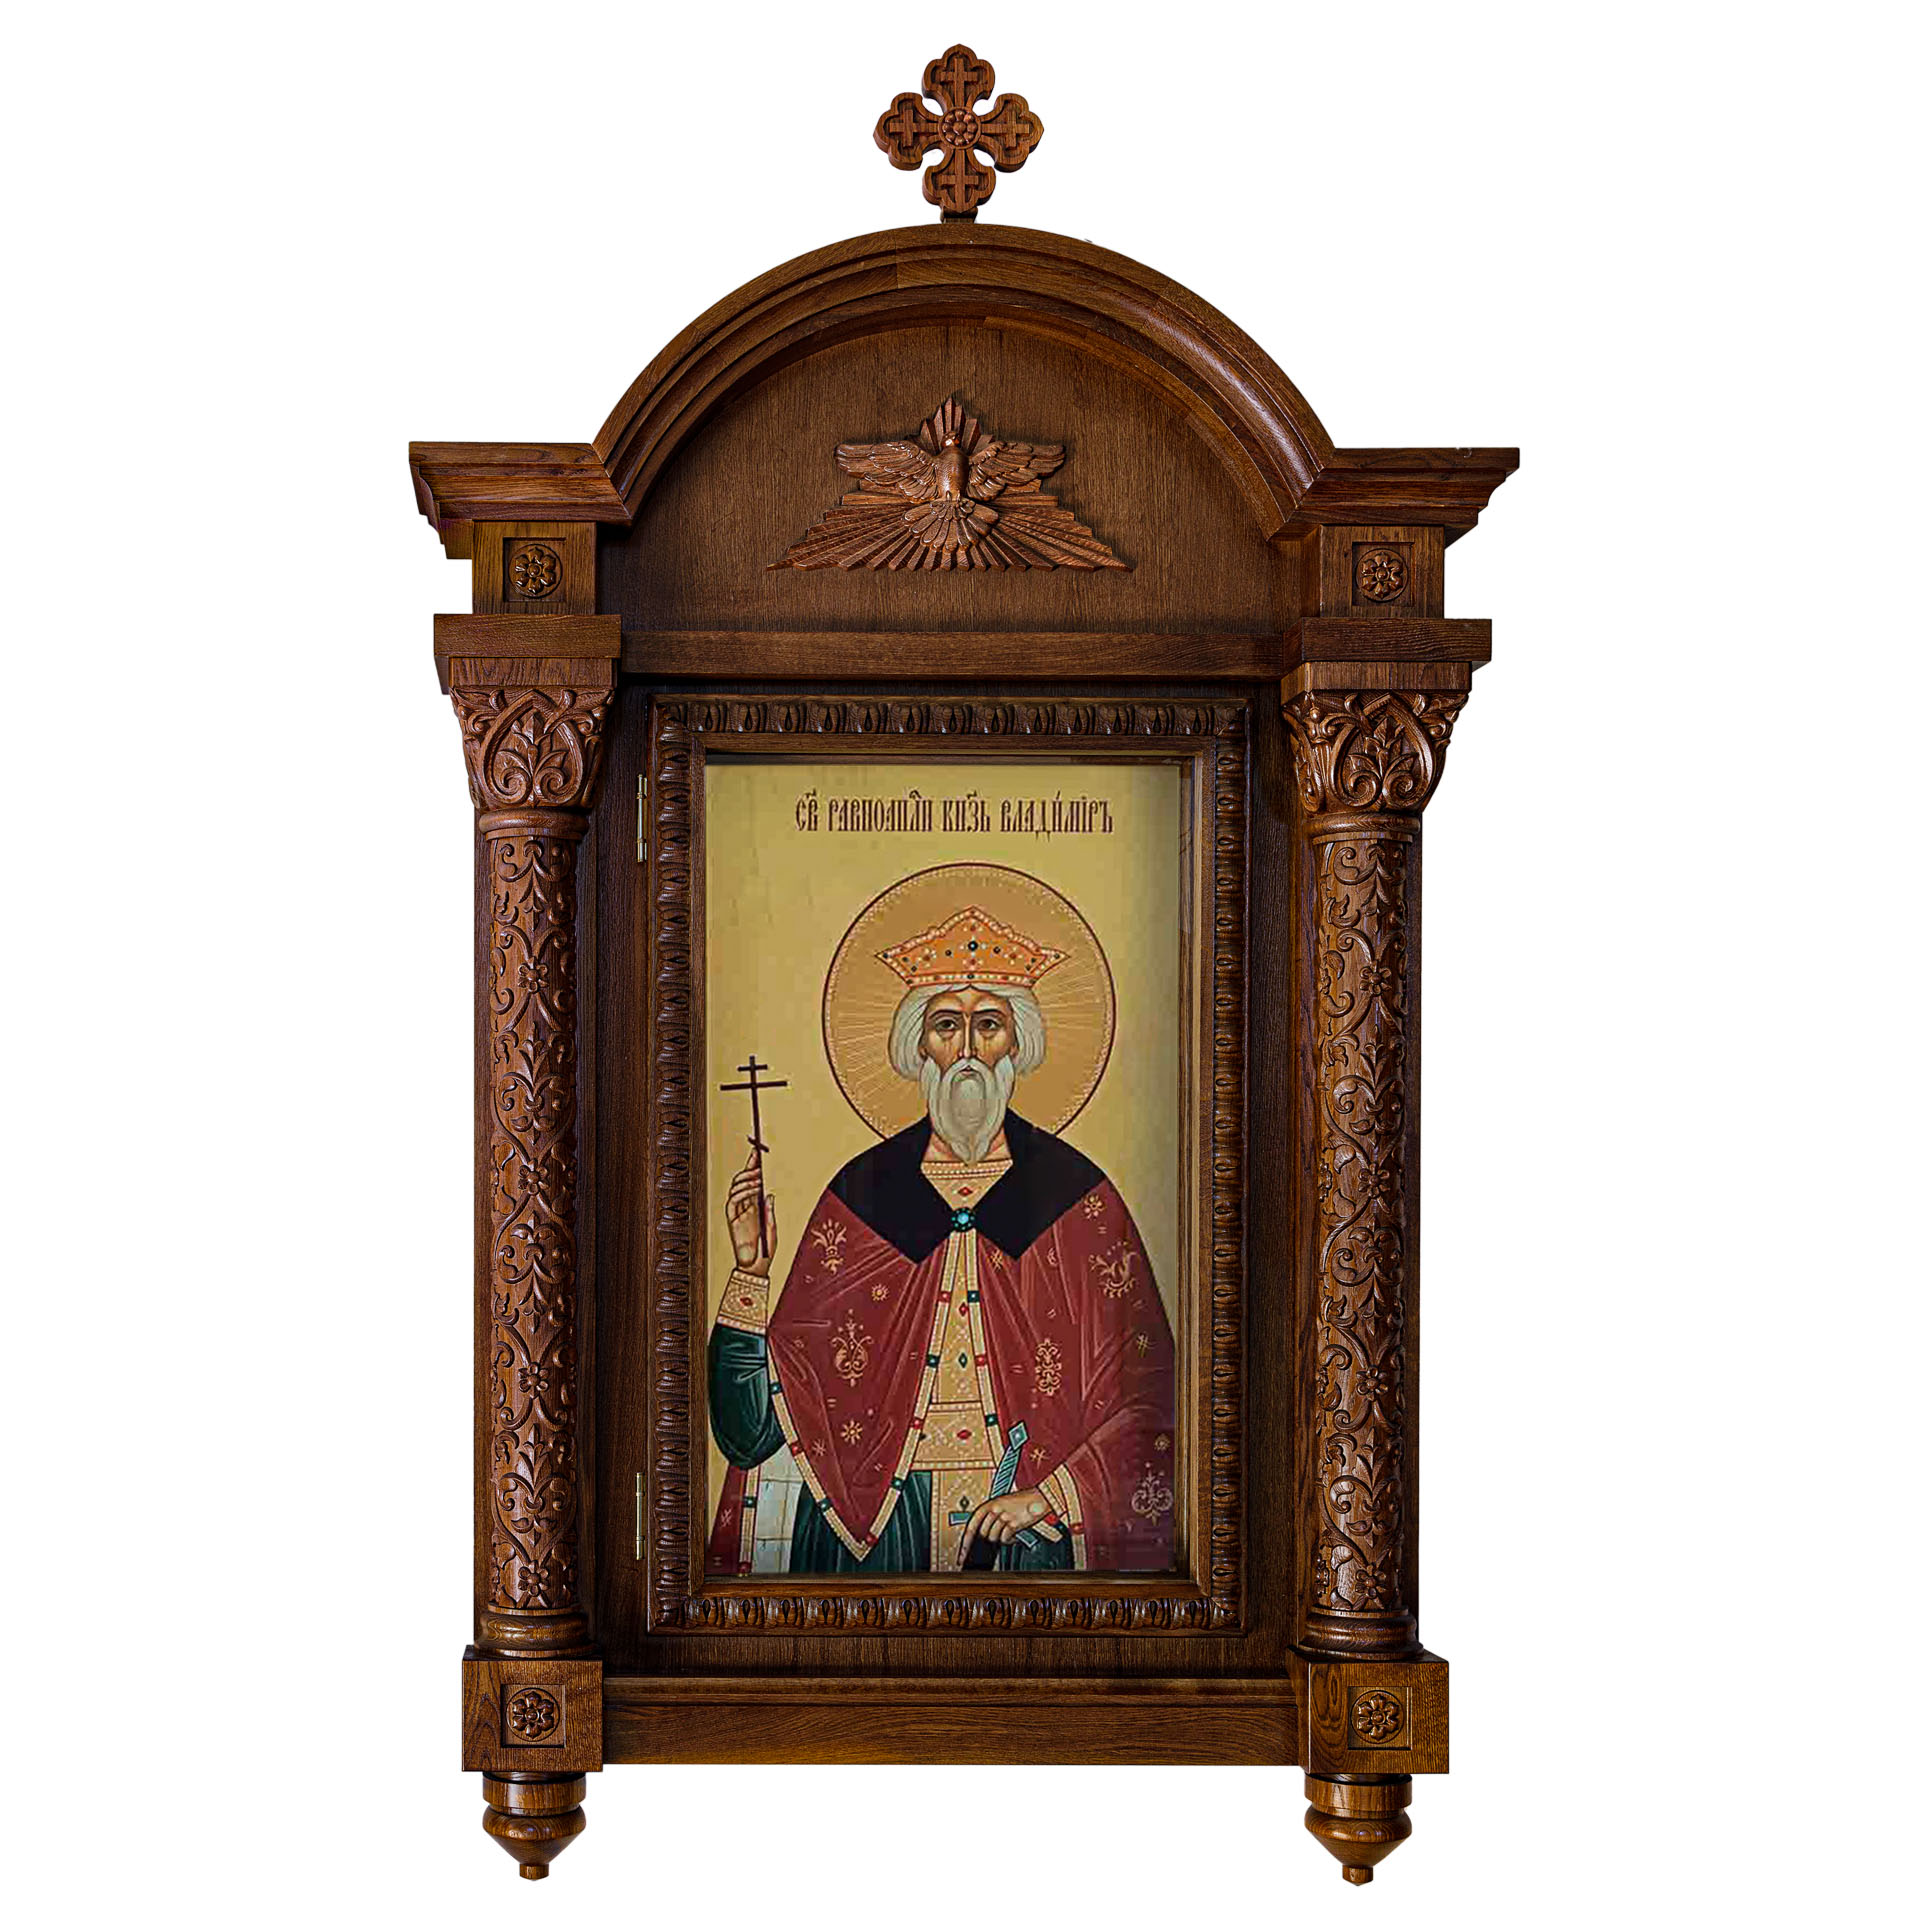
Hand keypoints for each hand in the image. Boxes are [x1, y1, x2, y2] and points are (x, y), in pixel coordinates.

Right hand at [726, 1147, 775, 1275]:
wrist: (757, 1267)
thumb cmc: (766, 1249)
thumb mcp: (772, 1227)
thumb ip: (769, 1211)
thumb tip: (769, 1193)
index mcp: (755, 1206)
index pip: (752, 1181)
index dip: (752, 1166)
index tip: (756, 1152)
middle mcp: (745, 1207)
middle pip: (742, 1182)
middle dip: (748, 1169)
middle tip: (758, 1163)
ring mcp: (738, 1213)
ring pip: (736, 1189)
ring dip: (747, 1180)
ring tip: (758, 1177)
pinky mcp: (732, 1220)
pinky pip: (732, 1202)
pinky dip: (741, 1193)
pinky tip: (751, 1190)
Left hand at [958, 1488, 1050, 1562]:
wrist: (1039, 1498)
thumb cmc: (1022, 1501)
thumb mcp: (1003, 1503)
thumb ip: (992, 1515)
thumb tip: (983, 1532)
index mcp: (990, 1503)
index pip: (972, 1524)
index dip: (966, 1540)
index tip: (963, 1552)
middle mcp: (996, 1509)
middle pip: (983, 1533)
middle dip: (987, 1538)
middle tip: (994, 1537)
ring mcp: (1005, 1517)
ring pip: (994, 1537)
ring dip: (1000, 1538)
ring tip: (1007, 1531)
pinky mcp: (1014, 1524)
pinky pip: (1005, 1538)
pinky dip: (1009, 1540)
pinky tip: (1013, 1534)